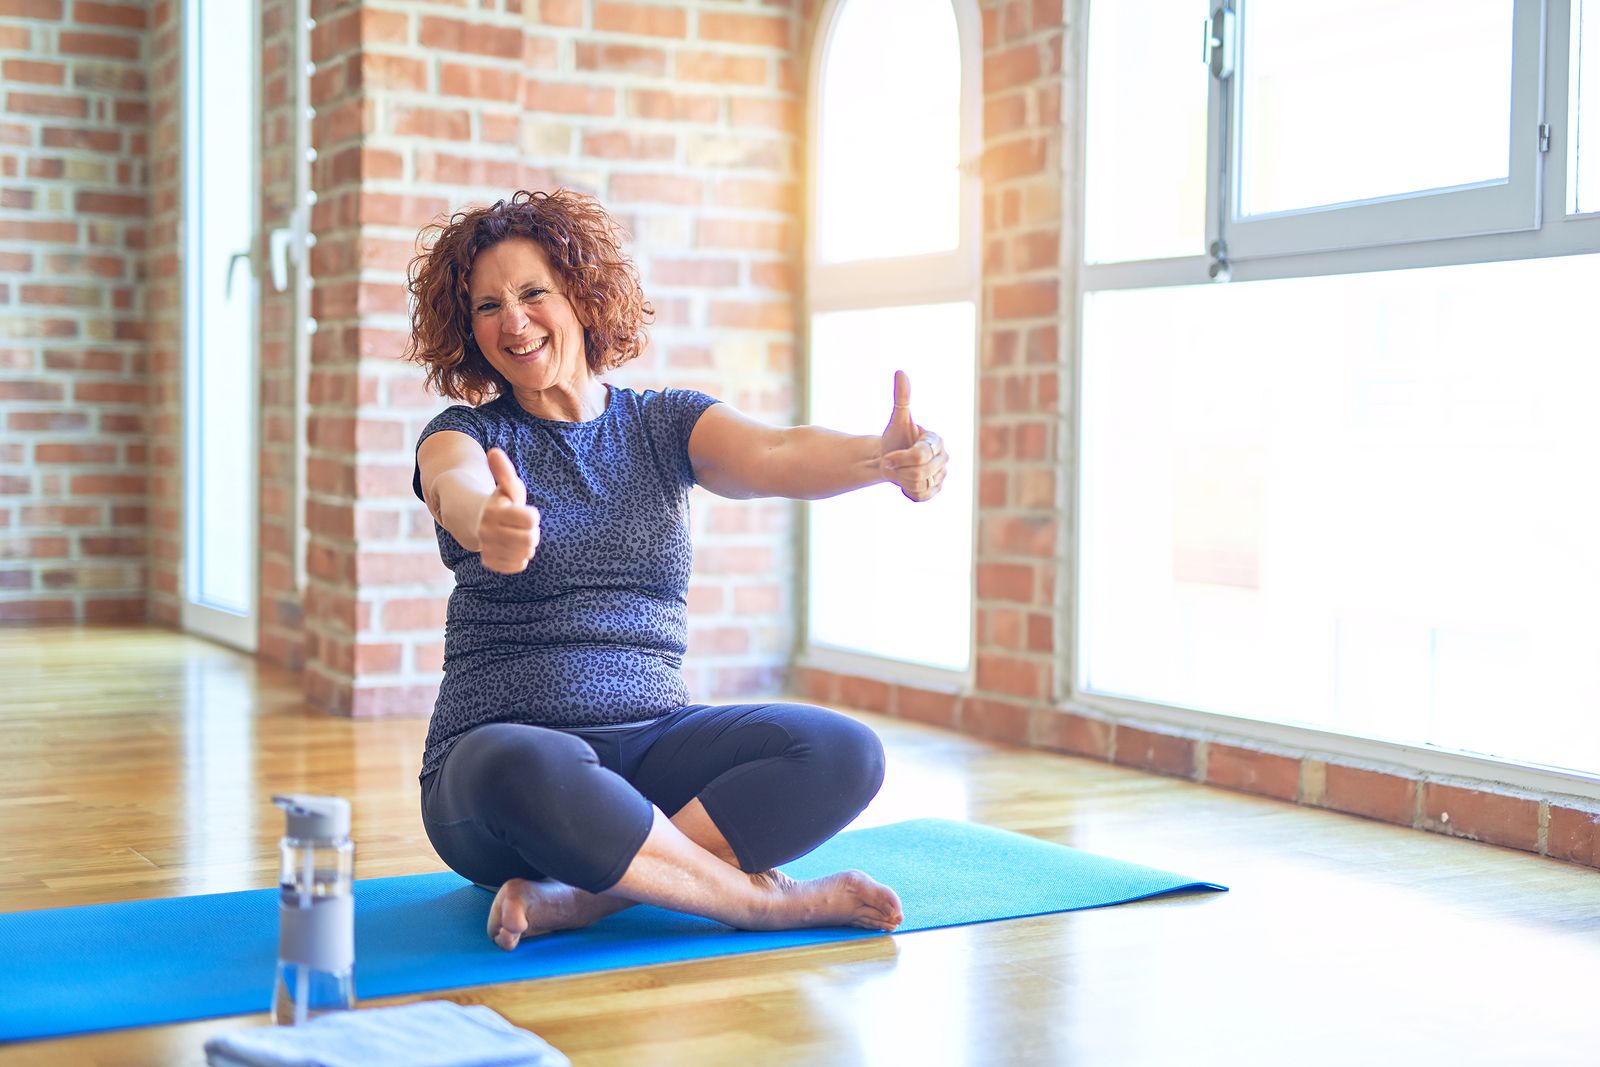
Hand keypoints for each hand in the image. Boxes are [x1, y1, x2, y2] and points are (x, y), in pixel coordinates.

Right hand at [476, 447, 539, 572]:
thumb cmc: (499, 501)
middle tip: (523, 527)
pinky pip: (517, 566)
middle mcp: (487, 531)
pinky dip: (519, 558)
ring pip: (525, 554)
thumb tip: (493, 452)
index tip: (523, 512)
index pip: (532, 519)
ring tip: (517, 536)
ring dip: (526, 546)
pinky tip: (512, 548)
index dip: (532, 516)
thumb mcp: (505, 486)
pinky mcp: (489, 562)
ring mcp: (487, 548)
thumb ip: (504, 471)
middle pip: (530, 540)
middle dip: (532, 533)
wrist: (474, 522)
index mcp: (494, 511)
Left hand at [878, 370, 946, 502]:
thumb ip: (901, 398)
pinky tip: (905, 482)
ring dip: (902, 481)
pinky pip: (920, 497)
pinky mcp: (936, 491)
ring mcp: (942, 476)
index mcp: (937, 441)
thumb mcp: (897, 419)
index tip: (888, 455)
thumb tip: (899, 372)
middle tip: (893, 463)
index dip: (899, 458)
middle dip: (899, 469)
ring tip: (900, 471)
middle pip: (919, 474)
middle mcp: (944, 458)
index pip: (919, 456)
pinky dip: (907, 492)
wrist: (889, 459)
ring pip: (918, 486)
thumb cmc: (894, 437)